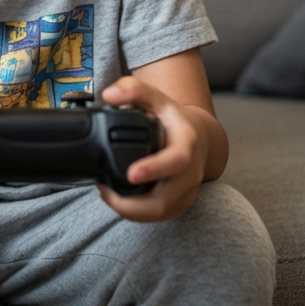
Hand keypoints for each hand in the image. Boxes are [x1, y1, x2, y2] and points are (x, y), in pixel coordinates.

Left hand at [97, 75, 217, 221]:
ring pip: (160, 213)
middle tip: (104, 190)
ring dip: (131, 210)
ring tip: (107, 194)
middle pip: (165, 200)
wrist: (200, 138)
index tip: (131, 174)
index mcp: (186, 145)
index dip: (154, 169)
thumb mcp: (156, 96)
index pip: (175, 162)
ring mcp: (186, 191)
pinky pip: (159, 216)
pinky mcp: (180, 203)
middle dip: (133, 203)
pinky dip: (137, 213)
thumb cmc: (173, 118)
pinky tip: (118, 200)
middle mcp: (190, 173)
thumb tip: (109, 95)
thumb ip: (133, 89)